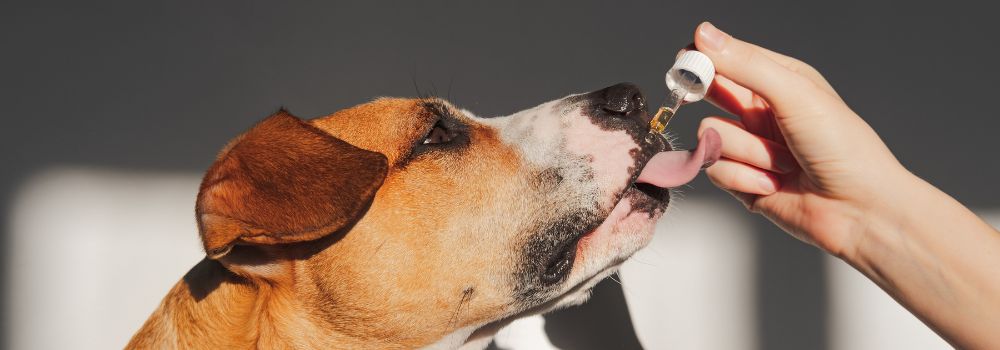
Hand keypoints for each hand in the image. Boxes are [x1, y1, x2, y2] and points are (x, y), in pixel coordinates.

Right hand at [692, 22, 909, 256]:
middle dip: (709, 104)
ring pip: (711, 135)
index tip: (685, 64)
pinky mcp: (741, 180)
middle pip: (708, 94)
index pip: (726, 57)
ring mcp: (750, 146)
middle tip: (710, 102)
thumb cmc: (844, 148)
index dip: (701, 60)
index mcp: (778, 80)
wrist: (859, 211)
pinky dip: (744, 178)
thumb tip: (704, 34)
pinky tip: (774, 184)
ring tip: (781, 162)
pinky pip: (715, 170)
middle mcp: (760, 111)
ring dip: (745, 151)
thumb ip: (746, 65)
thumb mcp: (795, 94)